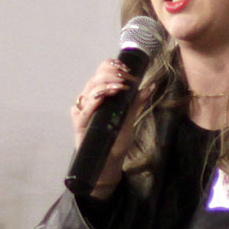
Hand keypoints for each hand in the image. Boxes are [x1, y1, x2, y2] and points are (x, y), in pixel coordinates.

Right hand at [71, 60, 150, 197]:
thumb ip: (136, 102)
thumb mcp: (130, 119)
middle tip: (125, 78)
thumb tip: (149, 86)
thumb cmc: (116, 140)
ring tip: (119, 87)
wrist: (110, 161)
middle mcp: (89, 100)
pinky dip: (92, 102)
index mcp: (99, 94)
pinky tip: (101, 98)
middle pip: (94, 79)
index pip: (101, 72)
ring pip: (88, 91)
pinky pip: (83, 110)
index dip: (111, 66)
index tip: (126, 68)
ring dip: (104, 86)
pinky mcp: (79, 124)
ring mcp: (83, 111)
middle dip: (110, 74)